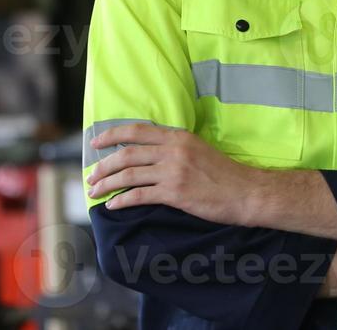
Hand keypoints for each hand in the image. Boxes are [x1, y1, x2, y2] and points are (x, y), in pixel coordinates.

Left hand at [85, 123, 258, 224]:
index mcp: (178, 137)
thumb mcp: (198, 149)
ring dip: (107, 184)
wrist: (245, 192)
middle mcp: (173, 151)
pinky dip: (122, 201)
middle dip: (104, 165)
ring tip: (95, 191)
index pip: (137, 131)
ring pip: (129, 175)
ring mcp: (173, 172)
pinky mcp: (175, 193)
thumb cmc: (223, 173)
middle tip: (91, 175)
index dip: (112, 135)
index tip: (95, 142)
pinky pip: (140, 196)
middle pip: (127, 154)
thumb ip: (174, 147)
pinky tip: (113, 206)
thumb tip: (148, 152)